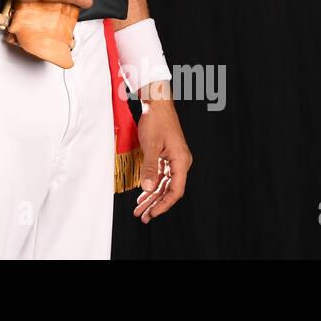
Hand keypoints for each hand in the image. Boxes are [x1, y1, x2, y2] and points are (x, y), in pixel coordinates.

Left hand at [132, 86, 191, 221]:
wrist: (157, 104)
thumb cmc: (157, 121)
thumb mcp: (151, 145)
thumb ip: (149, 167)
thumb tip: (147, 188)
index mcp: (181, 161)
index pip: (176, 190)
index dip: (164, 204)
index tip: (152, 213)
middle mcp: (179, 163)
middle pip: (168, 190)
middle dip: (155, 204)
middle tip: (142, 216)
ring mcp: (172, 160)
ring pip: (162, 184)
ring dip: (151, 197)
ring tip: (140, 210)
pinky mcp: (165, 157)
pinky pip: (159, 176)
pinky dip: (150, 186)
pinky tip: (142, 195)